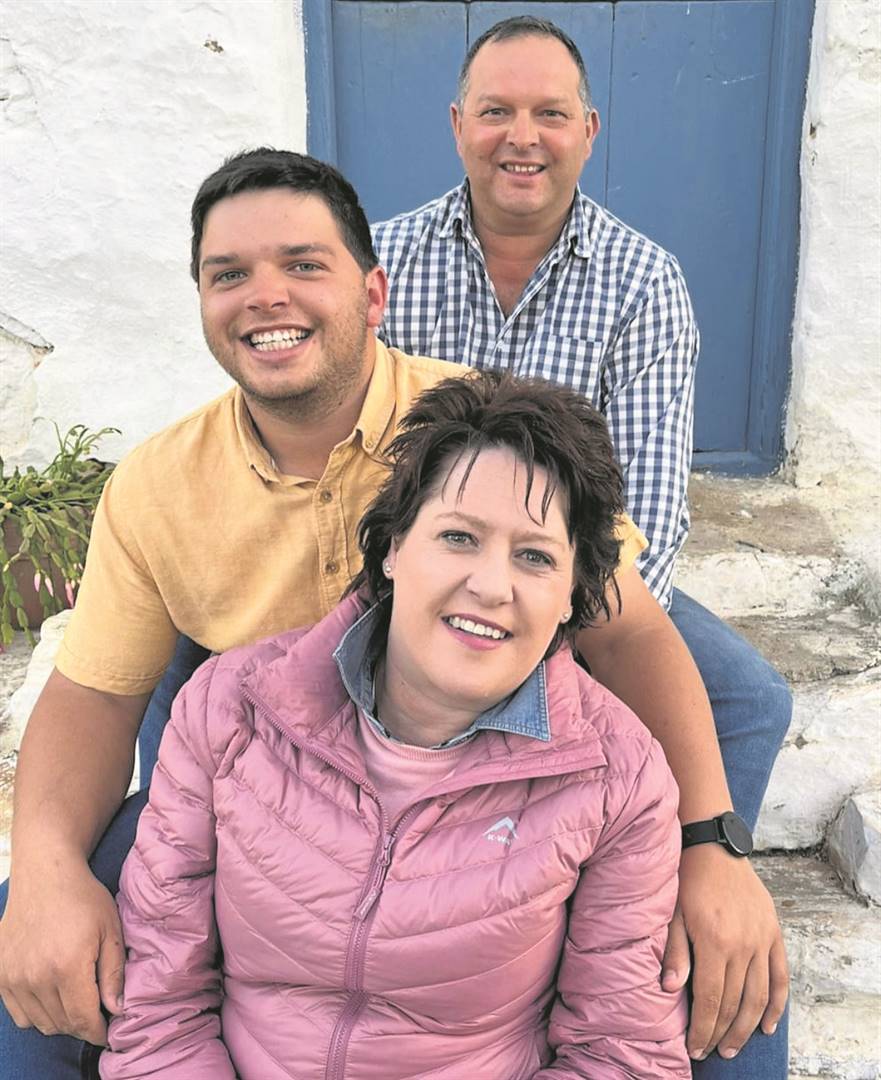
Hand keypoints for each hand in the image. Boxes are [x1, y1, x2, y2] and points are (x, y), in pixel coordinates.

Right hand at [0, 850, 125, 1044]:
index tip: (108, 1031)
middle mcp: (36, 977)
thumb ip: (114, 974)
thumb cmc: (84, 898)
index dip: (99, 1031)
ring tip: (76, 1000)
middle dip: (83, 1024)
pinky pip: (18, 1013)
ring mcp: (13, 977)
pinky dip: (36, 1012)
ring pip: (40, 1023)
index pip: (83, 1020)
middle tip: (95, 1010)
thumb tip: (116, 1010)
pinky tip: (52, 992)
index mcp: (68, 967)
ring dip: (61, 1019)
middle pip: (62, 1024)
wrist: (46, 875)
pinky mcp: (0, 974)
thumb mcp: (111, 930)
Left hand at [661, 844, 787, 1060]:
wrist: (714, 847)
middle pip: (735, 1003)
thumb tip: (670, 990)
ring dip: (746, 1027)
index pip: (711, 998)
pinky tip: (768, 1026)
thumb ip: (675, 952)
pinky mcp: (773, 932)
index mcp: (714, 940)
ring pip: (758, 996)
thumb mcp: (672, 913)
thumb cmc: (687, 880)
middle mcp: (742, 944)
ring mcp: (762, 939)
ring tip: (731, 1047)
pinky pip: (780, 977)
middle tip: (710, 1052)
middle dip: (720, 1032)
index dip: (703, 1028)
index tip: (694, 1047)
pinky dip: (777, 1005)